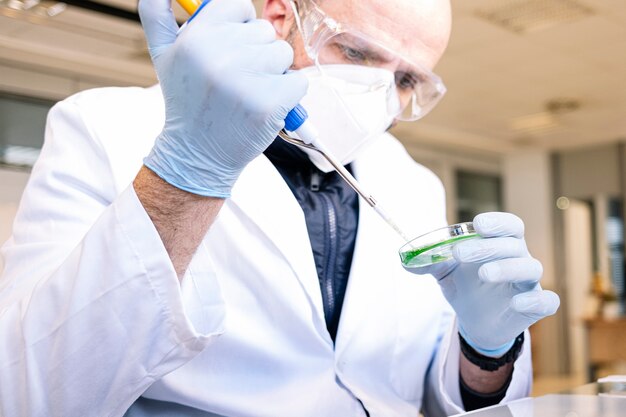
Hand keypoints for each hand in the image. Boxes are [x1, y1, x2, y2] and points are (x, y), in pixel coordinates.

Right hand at [138, 0, 306, 196]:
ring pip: (283, 54)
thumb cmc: (186, 100)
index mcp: (197, 36)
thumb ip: (156, 14)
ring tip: (249, 93)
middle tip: (235, 80)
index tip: (231, 50)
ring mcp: (247, 79)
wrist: (198, 153)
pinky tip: (264, 106)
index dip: (240, 28)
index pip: (240, 5)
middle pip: (265, 32)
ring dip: (273, 73)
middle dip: (256, 53)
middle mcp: (220, 54)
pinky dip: (288, 94)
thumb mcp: (162, 54)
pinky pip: (297, 81)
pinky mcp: (271, 103)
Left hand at [406, 212, 559, 355]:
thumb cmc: (466, 285)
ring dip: (507, 268)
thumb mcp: (444, 272)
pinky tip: (516, 302)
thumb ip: (427, 262)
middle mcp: (519, 258)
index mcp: (501, 244)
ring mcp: (528, 283)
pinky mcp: (534, 307)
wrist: (475, 321)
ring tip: (484, 274)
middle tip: (459, 253)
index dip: (497, 222)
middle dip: (487, 246)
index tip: (477, 224)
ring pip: (531, 268)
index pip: (510, 225)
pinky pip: (547, 301)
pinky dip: (535, 299)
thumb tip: (405, 260)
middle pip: (513, 244)